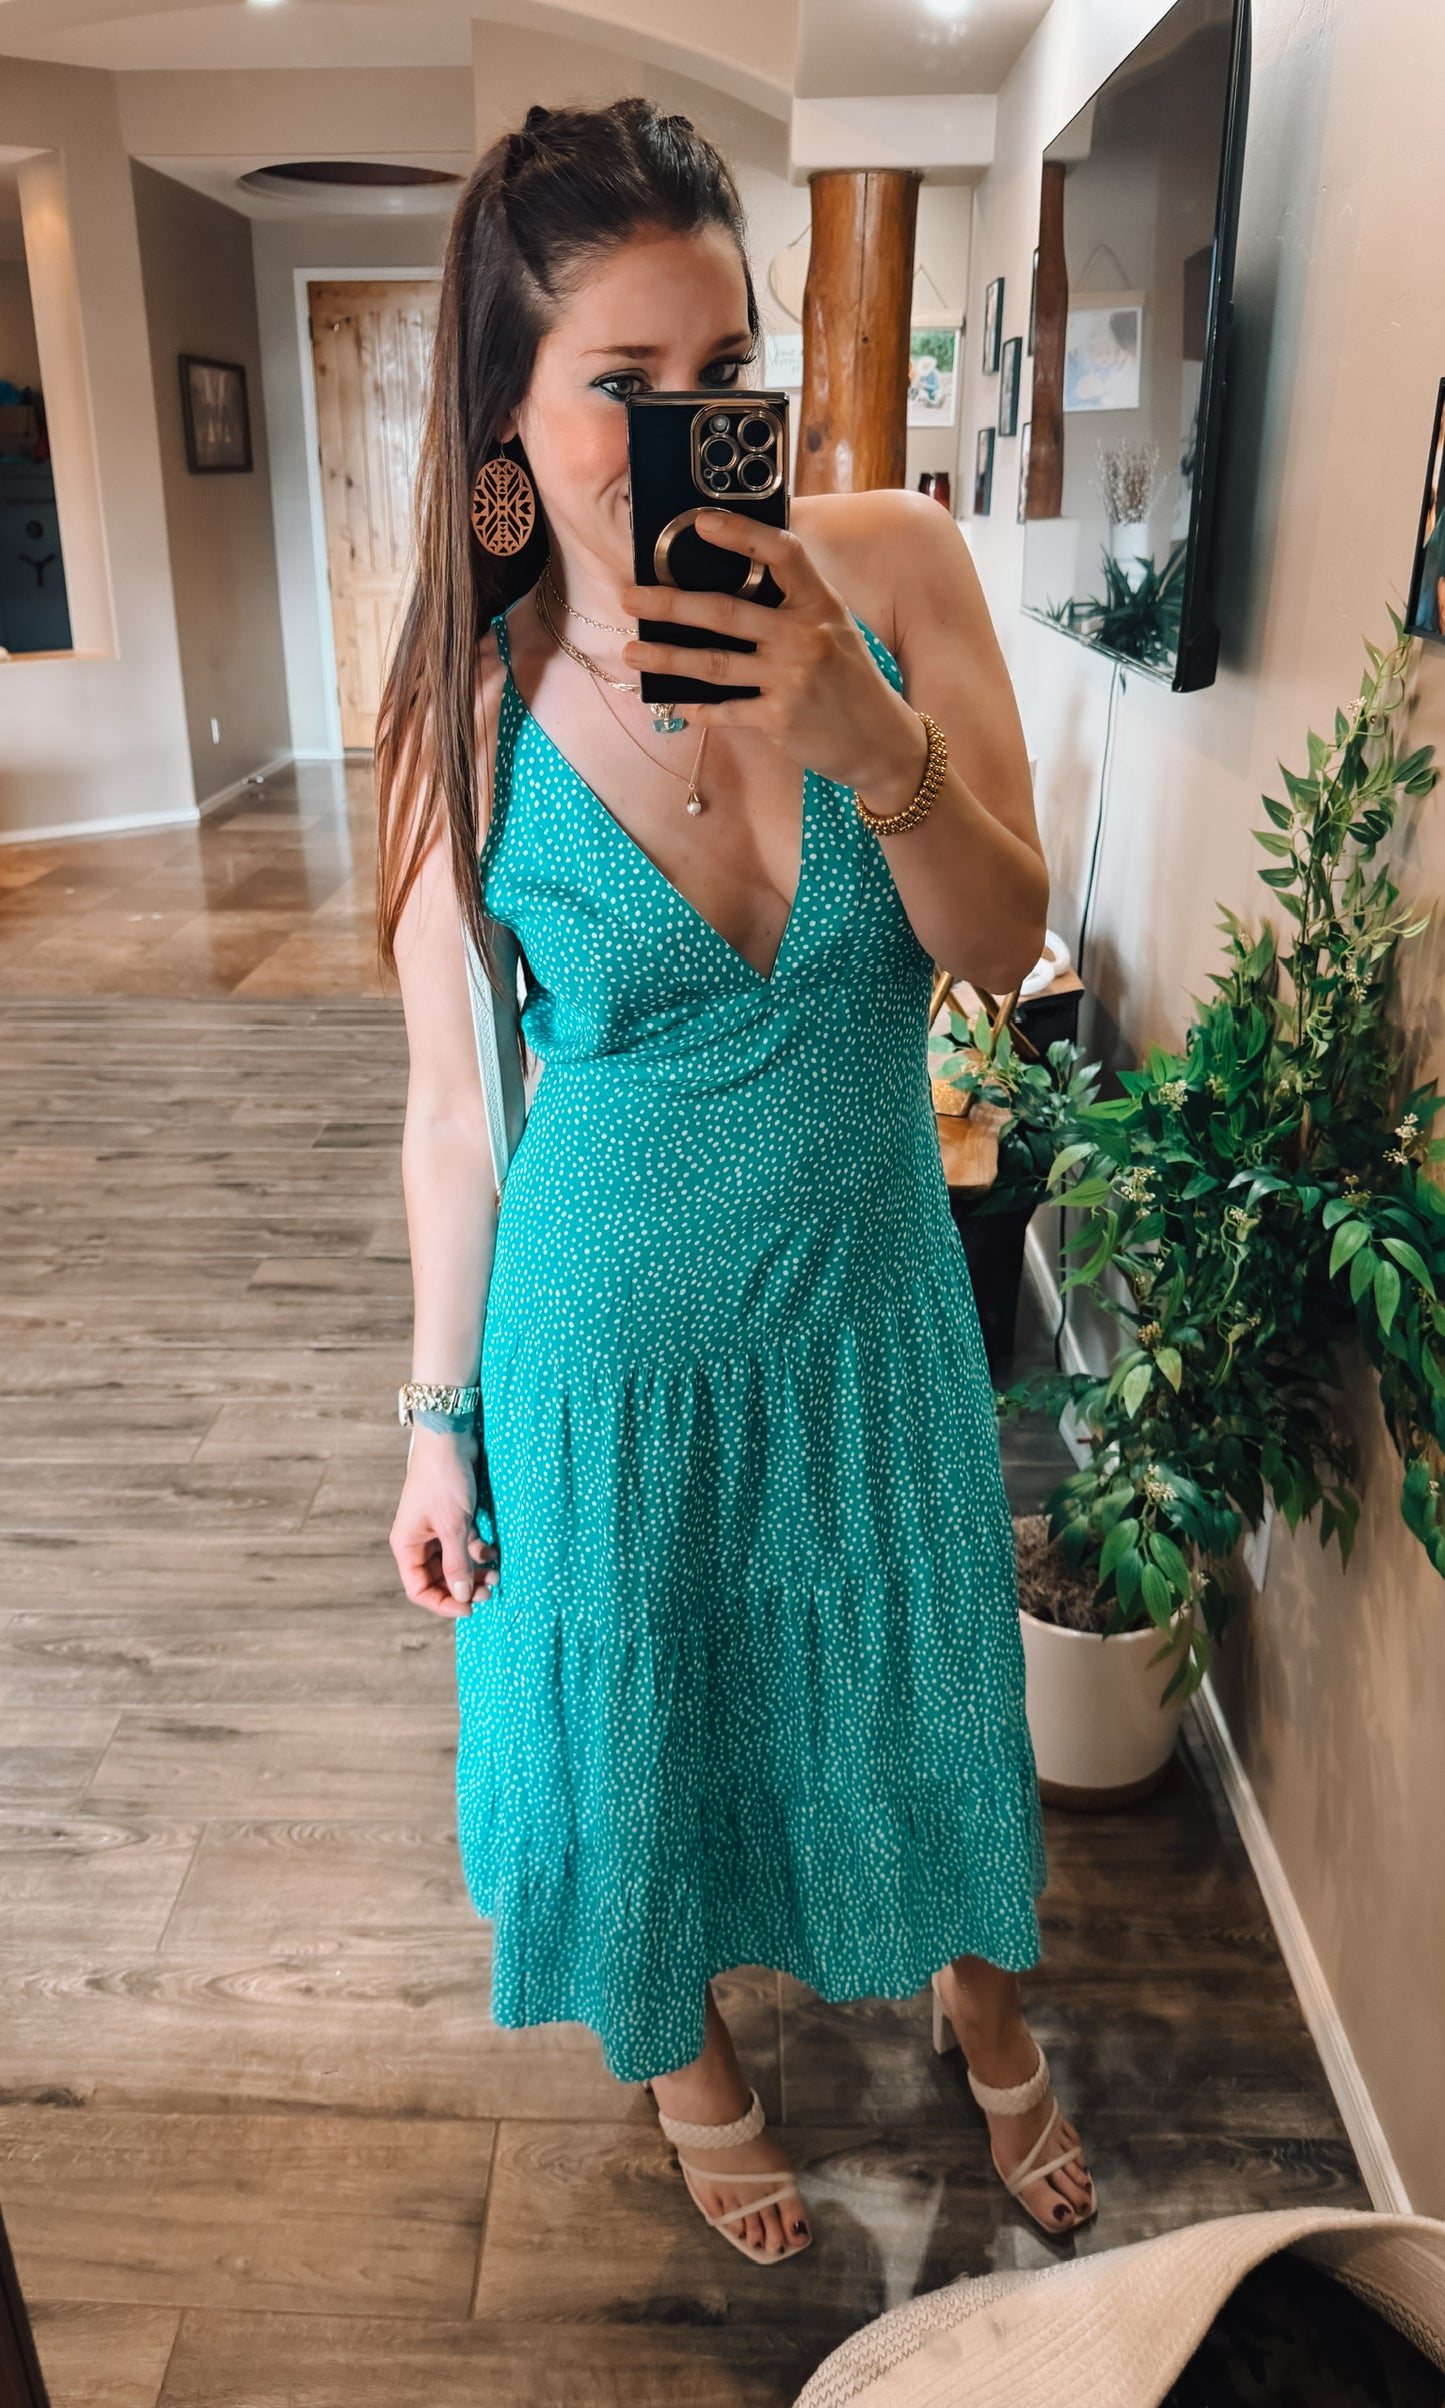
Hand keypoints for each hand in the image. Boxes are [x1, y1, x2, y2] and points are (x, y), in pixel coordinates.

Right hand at [390, 1426, 497, 1620]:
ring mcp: (437, 1529)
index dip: (443, 1603)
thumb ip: (457, 1563)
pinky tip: (494, 1551)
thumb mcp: (453, 1526)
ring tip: (496, 1574)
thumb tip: (463, 1596)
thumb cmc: (444, 1480)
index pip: (419, 1589)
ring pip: (455, 1563)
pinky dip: (479, 1551)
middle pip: (438, 1579)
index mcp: (407, 1546)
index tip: (470, 1608)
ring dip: (475, 1571)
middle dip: (463, 1587)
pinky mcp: (454, 1518)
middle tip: (489, 1591)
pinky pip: (465, 1546)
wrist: (450, 1438)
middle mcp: (419, 1540)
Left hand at [619, 514, 925, 799]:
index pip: (782, 554)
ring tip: (631, 653)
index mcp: (819, 604)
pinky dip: (699, 708)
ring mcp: (791, 679)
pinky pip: (726, 710)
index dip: (741, 533)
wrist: (882, 740)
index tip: (701, 523)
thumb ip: (793, 606)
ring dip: (666, 659)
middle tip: (631, 597)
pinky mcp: (780, 719)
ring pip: (714, 664)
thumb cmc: (850, 679)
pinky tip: (676, 704)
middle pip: (726, 612)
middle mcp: (805, 636)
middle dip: (671, 605)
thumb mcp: (834, 629)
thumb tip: (730, 584)